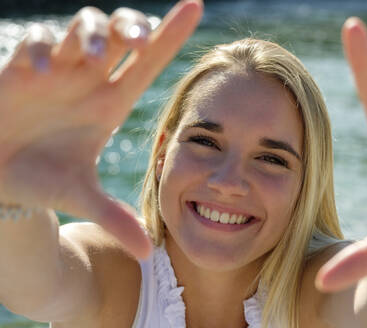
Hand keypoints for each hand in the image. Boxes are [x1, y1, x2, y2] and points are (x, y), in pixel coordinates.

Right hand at [0, 1, 202, 258]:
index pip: (148, 62)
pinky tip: (37, 73)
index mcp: (111, 103)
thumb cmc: (41, 180)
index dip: (172, 32)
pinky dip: (38, 50)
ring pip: (81, 27)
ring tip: (86, 57)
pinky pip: (34, 44)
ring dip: (87, 34)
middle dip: (131, 25)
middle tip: (136, 39)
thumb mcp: (80, 195)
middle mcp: (88, 81)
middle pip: (121, 33)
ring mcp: (56, 71)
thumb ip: (114, 216)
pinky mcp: (21, 69)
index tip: (196, 5)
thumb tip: (147, 252)